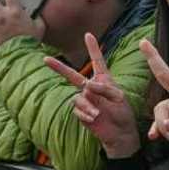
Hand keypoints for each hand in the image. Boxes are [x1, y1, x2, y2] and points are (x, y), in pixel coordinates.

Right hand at [45, 32, 139, 158]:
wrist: (119, 134)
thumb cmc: (123, 114)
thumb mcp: (119, 98)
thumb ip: (104, 88)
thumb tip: (86, 85)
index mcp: (103, 80)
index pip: (97, 62)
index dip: (92, 48)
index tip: (88, 34)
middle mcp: (91, 88)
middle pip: (72, 76)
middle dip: (59, 68)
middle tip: (45, 59)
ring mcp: (85, 100)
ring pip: (77, 98)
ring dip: (86, 106)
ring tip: (97, 114)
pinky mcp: (81, 113)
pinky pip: (77, 110)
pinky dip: (85, 114)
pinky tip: (94, 119)